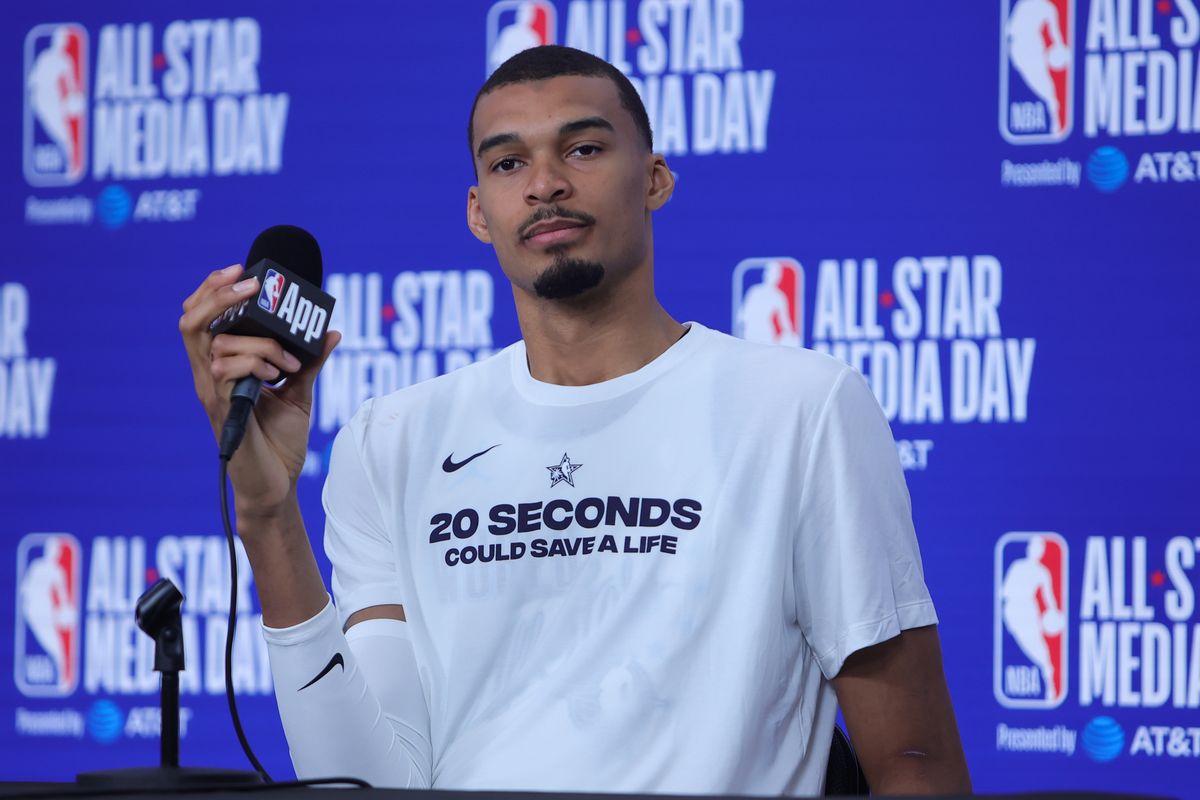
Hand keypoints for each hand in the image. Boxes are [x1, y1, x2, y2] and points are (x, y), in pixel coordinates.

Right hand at [179, 264, 340, 517]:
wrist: (277, 487)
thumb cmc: (281, 443)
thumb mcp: (300, 394)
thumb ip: (310, 361)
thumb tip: (331, 331)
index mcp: (224, 367)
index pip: (201, 317)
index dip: (212, 288)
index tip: (240, 268)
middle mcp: (210, 376)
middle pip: (192, 320)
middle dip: (218, 293)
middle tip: (252, 283)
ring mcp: (212, 392)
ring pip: (215, 343)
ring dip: (257, 342)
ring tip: (286, 361)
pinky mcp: (221, 409)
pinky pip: (225, 371)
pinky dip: (255, 363)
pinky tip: (277, 375)